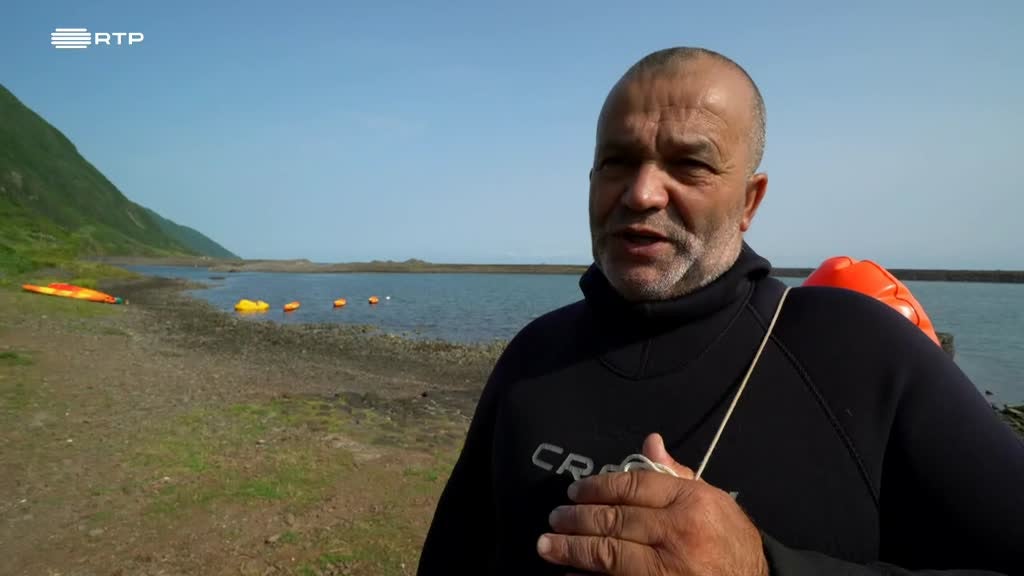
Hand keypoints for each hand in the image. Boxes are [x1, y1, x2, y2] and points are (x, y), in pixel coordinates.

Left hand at [537, 433, 768, 575]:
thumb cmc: (730, 541)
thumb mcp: (711, 500)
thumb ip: (675, 474)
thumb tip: (648, 442)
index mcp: (692, 502)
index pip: (634, 485)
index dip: (599, 486)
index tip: (575, 491)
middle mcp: (680, 532)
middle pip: (615, 520)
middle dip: (577, 519)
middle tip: (554, 518)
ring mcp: (669, 568)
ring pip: (608, 554)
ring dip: (572, 549)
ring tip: (548, 545)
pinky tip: (571, 575)